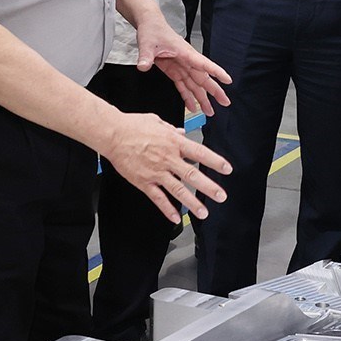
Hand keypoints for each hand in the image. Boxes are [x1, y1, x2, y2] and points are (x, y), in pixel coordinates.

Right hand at [101, 111, 231, 220]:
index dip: (215, 161)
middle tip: (221, 196)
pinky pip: (158, 198)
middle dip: (209, 187)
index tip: (227, 169)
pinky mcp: (144, 182)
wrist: (112, 134)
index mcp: (173, 142)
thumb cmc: (133, 125)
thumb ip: (172, 130)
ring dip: (192, 202)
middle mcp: (167, 158)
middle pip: (192, 175)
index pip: (199, 153)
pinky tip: (176, 218)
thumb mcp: (157, 122)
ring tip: (204, 213)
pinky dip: (167, 209)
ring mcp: (156, 172)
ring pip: (178, 190)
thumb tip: (182, 133)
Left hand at [135, 17, 231, 116]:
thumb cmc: (153, 30)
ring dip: (203, 99)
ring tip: (210, 112)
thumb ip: (146, 56)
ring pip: (195, 85)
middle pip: (203, 78)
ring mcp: (181, 67)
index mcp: (184, 52)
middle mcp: (186, 61)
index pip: (203, 63)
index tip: (228, 80)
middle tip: (225, 102)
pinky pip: (183, 86)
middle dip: (215, 91)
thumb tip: (143, 66)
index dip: (216, 72)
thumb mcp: (147, 43)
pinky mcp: (174, 71)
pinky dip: (188, 97)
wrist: (149, 26)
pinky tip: (192, 107)